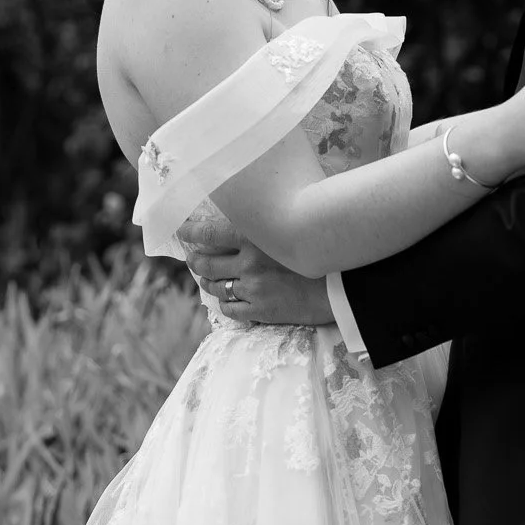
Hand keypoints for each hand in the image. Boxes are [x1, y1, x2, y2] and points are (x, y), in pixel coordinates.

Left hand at [182, 224, 333, 325]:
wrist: (342, 286)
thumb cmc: (321, 251)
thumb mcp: (290, 229)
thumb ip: (267, 223)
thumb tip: (248, 214)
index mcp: (255, 237)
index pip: (209, 233)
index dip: (190, 231)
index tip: (181, 229)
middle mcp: (248, 262)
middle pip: (205, 262)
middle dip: (195, 259)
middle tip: (192, 256)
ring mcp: (252, 288)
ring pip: (214, 287)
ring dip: (207, 282)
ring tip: (206, 277)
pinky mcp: (259, 310)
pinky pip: (229, 309)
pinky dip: (224, 303)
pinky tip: (227, 299)